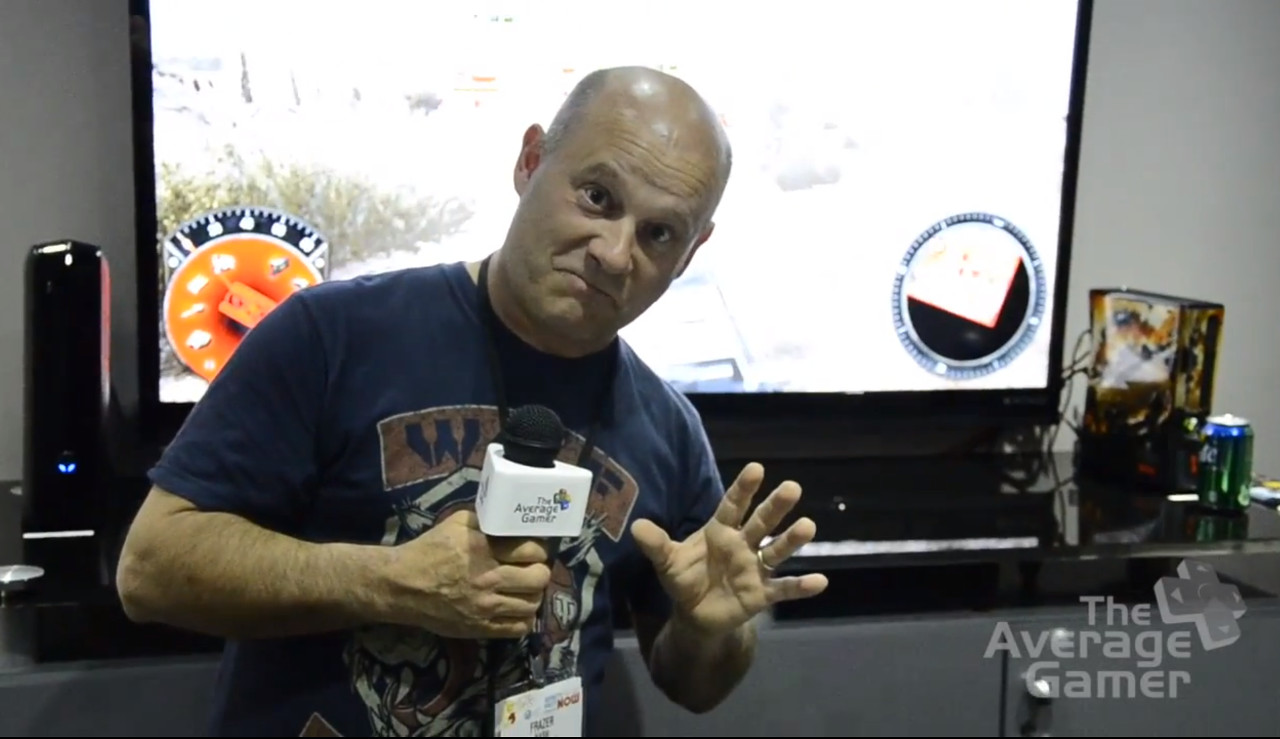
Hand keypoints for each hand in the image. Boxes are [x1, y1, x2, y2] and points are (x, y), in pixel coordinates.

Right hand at [385, 509, 550, 638]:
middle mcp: (488, 578)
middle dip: (539, 572)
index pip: (532, 551)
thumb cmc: (429, 550)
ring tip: (524, 590)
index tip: (534, 551)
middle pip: (538, 578)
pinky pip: (518, 628)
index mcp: (484, 549)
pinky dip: (524, 619)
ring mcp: (485, 606)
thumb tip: (511, 520)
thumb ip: (486, 519)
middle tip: (532, 570)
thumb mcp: (455, 523)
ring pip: (532, 604)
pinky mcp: (480, 628)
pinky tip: (516, 609)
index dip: (539, 550)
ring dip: (533, 595)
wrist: (402, 585)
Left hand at [631, 463, 828, 636]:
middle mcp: (742, 544)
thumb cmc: (685, 578)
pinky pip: (783, 588)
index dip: (744, 488)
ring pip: (776, 551)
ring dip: (792, 540)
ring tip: (808, 526)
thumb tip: (636, 527)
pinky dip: (801, 587)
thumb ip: (656, 544)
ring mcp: (755, 568)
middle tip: (792, 487)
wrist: (695, 613)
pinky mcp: (762, 593)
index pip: (733, 505)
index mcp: (720, 531)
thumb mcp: (666, 561)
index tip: (756, 468)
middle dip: (775, 507)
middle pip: (761, 522)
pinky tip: (820, 581)